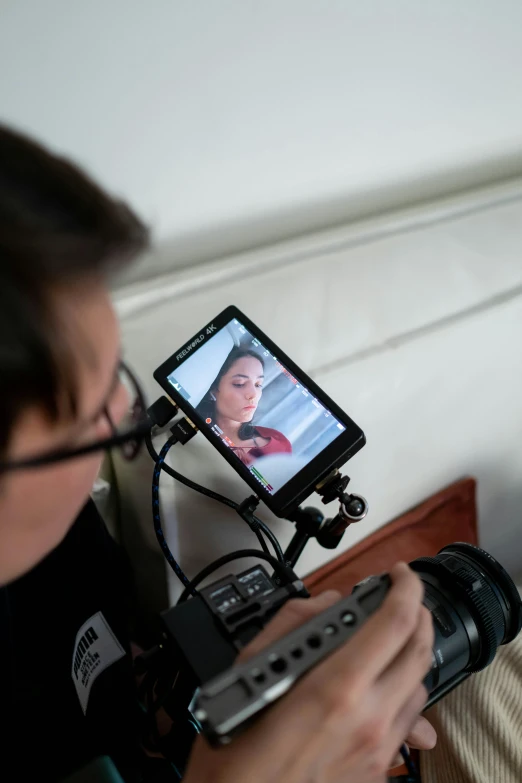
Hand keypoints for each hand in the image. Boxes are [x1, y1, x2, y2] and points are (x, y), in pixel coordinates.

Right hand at [184, 562, 433, 782]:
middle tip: (400, 599)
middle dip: (416, 613)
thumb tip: (325, 602)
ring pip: (420, 688)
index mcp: (336, 688)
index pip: (395, 622)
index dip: (405, 587)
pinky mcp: (376, 772)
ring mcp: (377, 750)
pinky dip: (401, 696)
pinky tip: (380, 691)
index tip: (399, 574)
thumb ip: (292, 622)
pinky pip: (407, 725)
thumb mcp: (250, 669)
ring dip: (409, 655)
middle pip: (419, 651)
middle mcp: (368, 720)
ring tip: (388, 642)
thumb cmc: (235, 752)